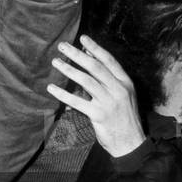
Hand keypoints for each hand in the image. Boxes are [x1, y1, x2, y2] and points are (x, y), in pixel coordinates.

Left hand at [47, 35, 145, 156]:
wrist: (130, 143)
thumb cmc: (122, 116)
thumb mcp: (120, 94)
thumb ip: (107, 77)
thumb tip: (90, 56)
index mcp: (126, 83)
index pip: (109, 61)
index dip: (95, 48)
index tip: (82, 37)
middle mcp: (119, 90)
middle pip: (95, 67)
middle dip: (77, 55)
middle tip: (62, 46)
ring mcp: (110, 102)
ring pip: (86, 81)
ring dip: (69, 69)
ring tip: (56, 62)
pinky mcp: (99, 115)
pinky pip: (77, 101)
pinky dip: (63, 94)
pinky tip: (51, 88)